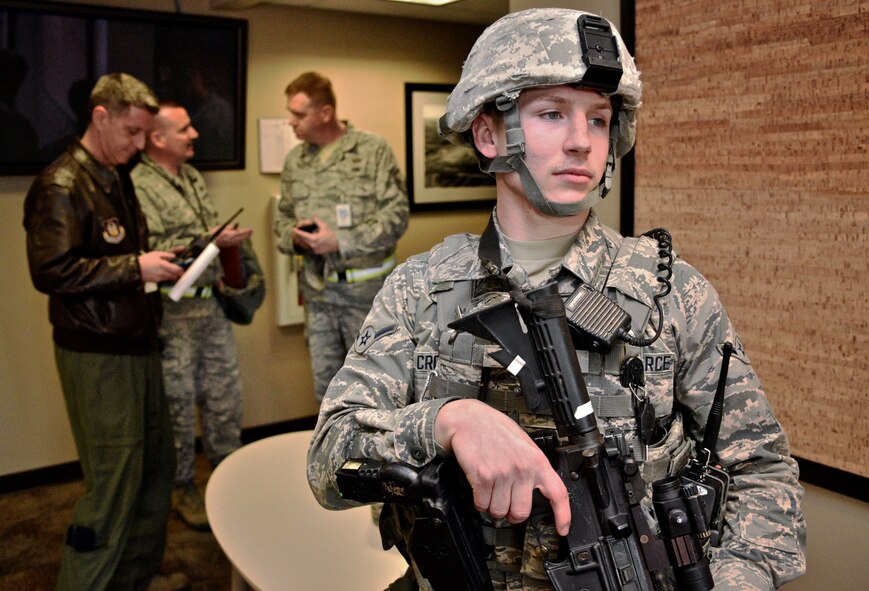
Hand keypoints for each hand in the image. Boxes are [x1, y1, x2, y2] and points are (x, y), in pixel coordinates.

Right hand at [138, 251, 183, 282]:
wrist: (134, 269)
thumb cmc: (145, 260)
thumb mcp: (156, 254)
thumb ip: (167, 255)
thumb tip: (174, 256)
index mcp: (163, 265)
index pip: (177, 269)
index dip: (181, 269)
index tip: (183, 267)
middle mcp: (163, 272)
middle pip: (176, 275)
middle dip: (179, 273)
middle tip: (180, 270)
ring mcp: (160, 278)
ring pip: (171, 278)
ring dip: (173, 275)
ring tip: (172, 271)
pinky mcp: (156, 281)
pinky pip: (165, 279)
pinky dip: (167, 277)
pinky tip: (164, 273)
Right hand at [214, 224, 252, 248]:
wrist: (212, 241)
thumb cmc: (217, 233)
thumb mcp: (223, 227)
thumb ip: (230, 227)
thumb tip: (235, 227)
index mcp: (231, 234)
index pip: (241, 232)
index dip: (246, 231)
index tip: (250, 229)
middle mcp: (233, 239)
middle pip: (242, 237)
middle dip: (247, 234)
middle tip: (251, 232)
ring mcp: (231, 243)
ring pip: (241, 240)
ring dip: (245, 237)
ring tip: (249, 234)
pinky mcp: (230, 245)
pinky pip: (238, 242)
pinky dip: (241, 240)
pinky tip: (242, 239)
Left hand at [292, 216, 338, 254]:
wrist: (337, 245)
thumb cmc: (331, 235)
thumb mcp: (324, 227)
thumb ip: (317, 221)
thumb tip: (313, 216)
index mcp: (314, 238)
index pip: (302, 235)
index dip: (297, 232)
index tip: (293, 229)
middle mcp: (312, 245)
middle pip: (301, 241)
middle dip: (297, 236)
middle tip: (294, 233)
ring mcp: (314, 250)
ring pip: (304, 245)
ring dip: (300, 241)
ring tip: (296, 237)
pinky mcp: (315, 252)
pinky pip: (308, 248)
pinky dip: (305, 244)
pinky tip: (304, 242)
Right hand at [434, 399, 569, 534]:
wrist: (467, 419)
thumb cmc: (494, 429)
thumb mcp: (523, 443)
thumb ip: (532, 466)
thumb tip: (537, 489)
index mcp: (537, 460)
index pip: (558, 493)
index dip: (563, 515)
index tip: (562, 529)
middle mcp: (522, 469)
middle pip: (522, 512)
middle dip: (512, 515)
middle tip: (507, 508)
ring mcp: (502, 474)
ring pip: (500, 511)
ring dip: (493, 508)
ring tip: (491, 493)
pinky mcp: (483, 477)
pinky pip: (482, 504)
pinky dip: (479, 502)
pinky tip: (480, 490)